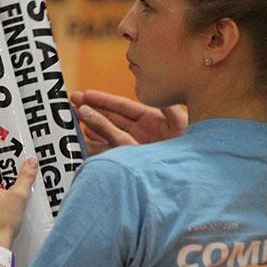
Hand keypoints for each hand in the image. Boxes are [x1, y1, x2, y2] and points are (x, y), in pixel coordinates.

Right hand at [70, 90, 187, 154]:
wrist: (194, 176)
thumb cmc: (191, 147)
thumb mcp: (180, 124)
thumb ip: (166, 107)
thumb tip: (153, 90)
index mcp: (151, 119)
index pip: (123, 106)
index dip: (104, 100)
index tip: (87, 94)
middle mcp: (140, 132)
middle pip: (111, 118)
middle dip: (91, 108)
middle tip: (72, 100)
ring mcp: (134, 147)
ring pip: (106, 134)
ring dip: (90, 126)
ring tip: (73, 117)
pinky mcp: (130, 162)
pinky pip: (109, 153)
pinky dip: (95, 147)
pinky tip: (83, 140)